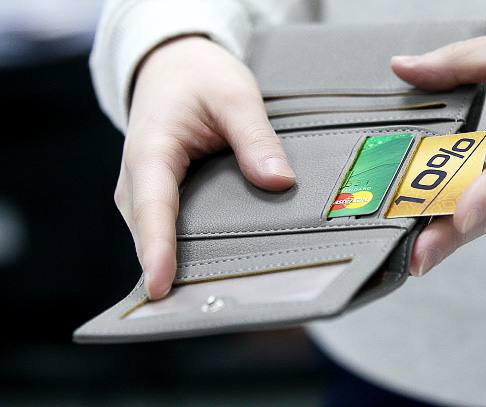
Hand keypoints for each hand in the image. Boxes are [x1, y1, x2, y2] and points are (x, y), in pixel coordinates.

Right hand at [115, 36, 294, 298]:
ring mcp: (142, 189)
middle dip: (168, 270)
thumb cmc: (199, 77)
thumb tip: (278, 182)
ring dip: (174, 264)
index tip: (161, 285)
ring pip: (153, 235)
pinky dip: (179, 249)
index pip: (153, 207)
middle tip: (198, 310)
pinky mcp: (155, 194)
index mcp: (150, 150)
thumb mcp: (235, 97)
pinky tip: (206, 268)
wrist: (173, 66)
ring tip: (204, 300)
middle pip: (149, 232)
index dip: (157, 248)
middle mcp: (137, 177)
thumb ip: (255, 139)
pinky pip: (163, 228)